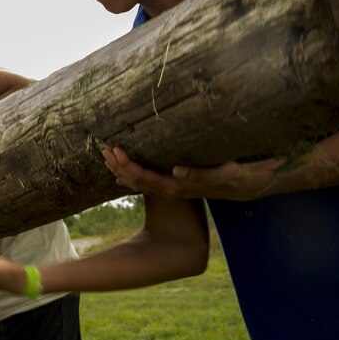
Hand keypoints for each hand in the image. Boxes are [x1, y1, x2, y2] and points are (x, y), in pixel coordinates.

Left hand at [102, 146, 253, 199]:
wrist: (234, 185)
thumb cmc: (225, 175)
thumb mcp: (216, 173)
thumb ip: (196, 174)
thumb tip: (176, 171)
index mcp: (174, 186)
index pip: (143, 176)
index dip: (127, 164)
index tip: (116, 150)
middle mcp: (166, 189)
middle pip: (134, 179)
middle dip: (118, 165)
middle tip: (104, 150)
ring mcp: (166, 189)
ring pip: (136, 181)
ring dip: (120, 169)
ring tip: (106, 156)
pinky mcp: (168, 185)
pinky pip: (143, 181)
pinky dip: (129, 174)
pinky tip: (120, 170)